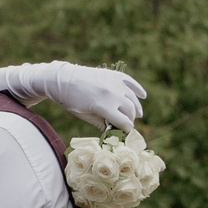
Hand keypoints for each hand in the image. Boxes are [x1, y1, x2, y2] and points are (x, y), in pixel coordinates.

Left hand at [17, 62, 146, 130]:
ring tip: (137, 114)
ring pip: (133, 98)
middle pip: (130, 110)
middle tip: (128, 124)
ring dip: (136, 108)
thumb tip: (113, 129)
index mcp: (103, 106)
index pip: (123, 122)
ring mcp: (114, 83)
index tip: (126, 132)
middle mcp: (112, 94)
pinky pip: (131, 82)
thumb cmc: (71, 100)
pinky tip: (143, 96)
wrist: (64, 79)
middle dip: (131, 119)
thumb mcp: (84, 115)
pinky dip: (138, 89)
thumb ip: (101, 122)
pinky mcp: (114, 75)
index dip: (126, 129)